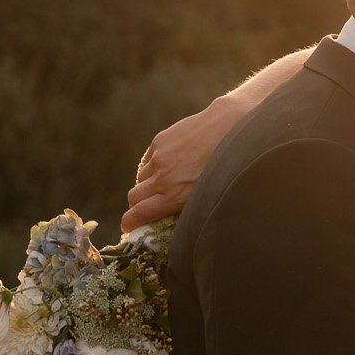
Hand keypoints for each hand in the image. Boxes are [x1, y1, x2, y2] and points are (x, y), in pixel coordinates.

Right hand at [122, 99, 229, 232]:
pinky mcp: (159, 141)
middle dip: (135, 205)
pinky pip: (149, 160)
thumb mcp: (206, 196)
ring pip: (141, 178)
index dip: (129, 222)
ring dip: (147, 184)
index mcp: (173, 196)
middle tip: (143, 207)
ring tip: (165, 182)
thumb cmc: (225, 168)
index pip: (139, 213)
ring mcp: (159, 158)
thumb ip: (184, 206)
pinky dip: (155, 165)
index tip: (127, 226)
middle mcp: (162, 178)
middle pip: (133, 197)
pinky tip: (172, 163)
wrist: (228, 128)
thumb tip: (169, 217)